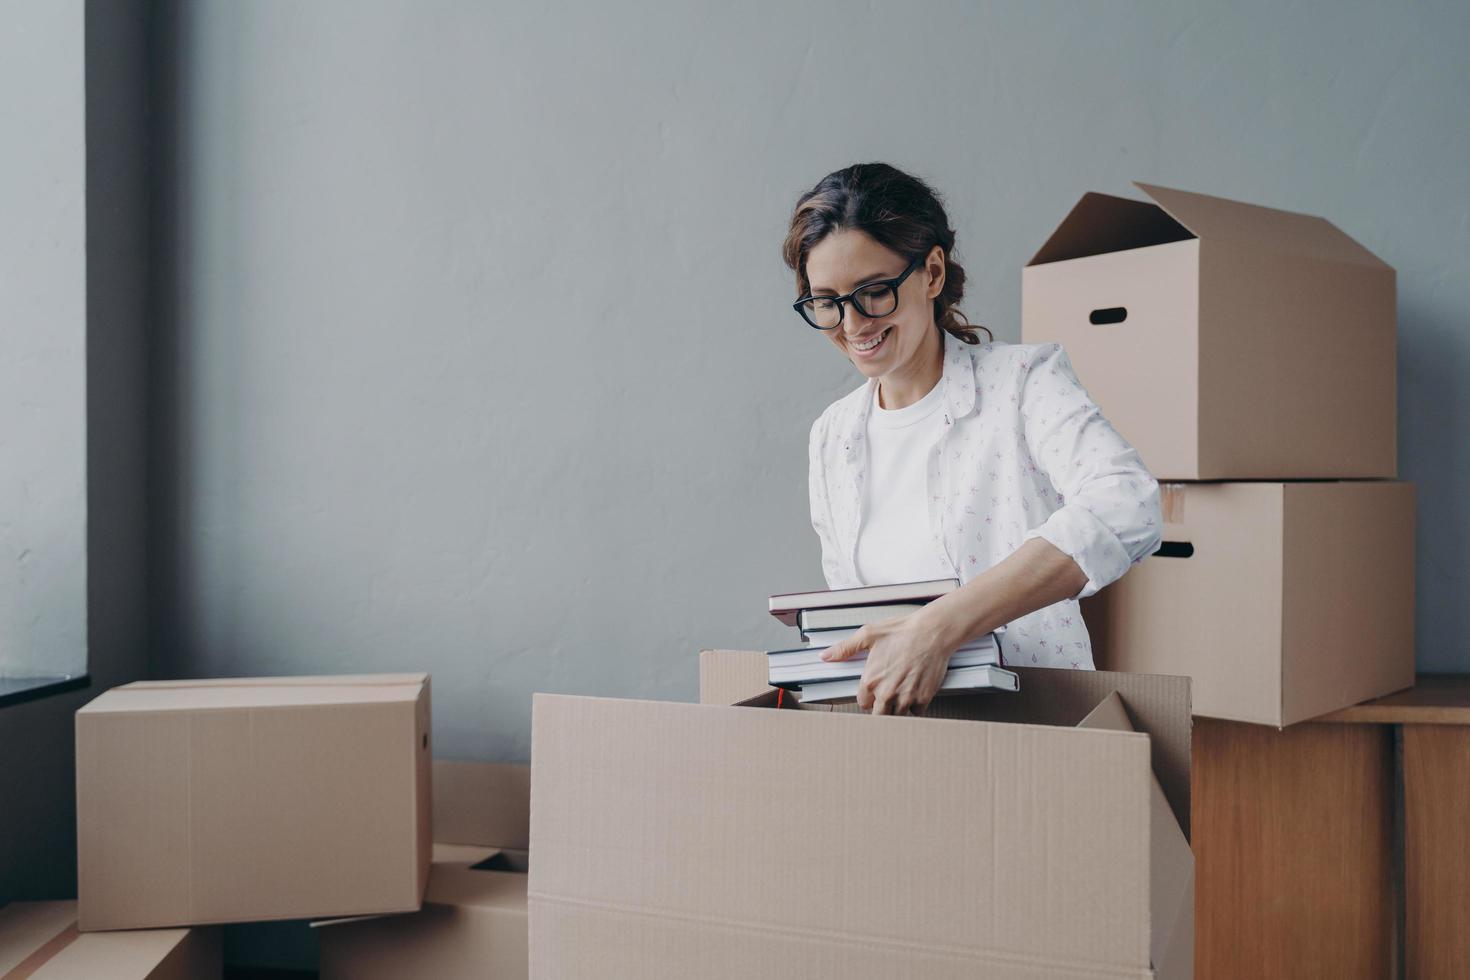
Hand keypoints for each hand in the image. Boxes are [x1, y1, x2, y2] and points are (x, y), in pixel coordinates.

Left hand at [818, 613, 953, 714]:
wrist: (932, 632)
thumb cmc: (902, 631)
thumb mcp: (868, 635)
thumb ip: (845, 648)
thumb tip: (826, 656)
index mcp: (870, 681)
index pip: (863, 703)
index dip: (869, 696)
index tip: (875, 691)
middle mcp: (886, 693)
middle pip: (879, 715)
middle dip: (882, 707)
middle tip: (888, 695)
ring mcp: (906, 697)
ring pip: (898, 716)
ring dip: (898, 708)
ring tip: (902, 691)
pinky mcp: (923, 697)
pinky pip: (916, 712)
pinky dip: (916, 705)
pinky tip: (915, 691)